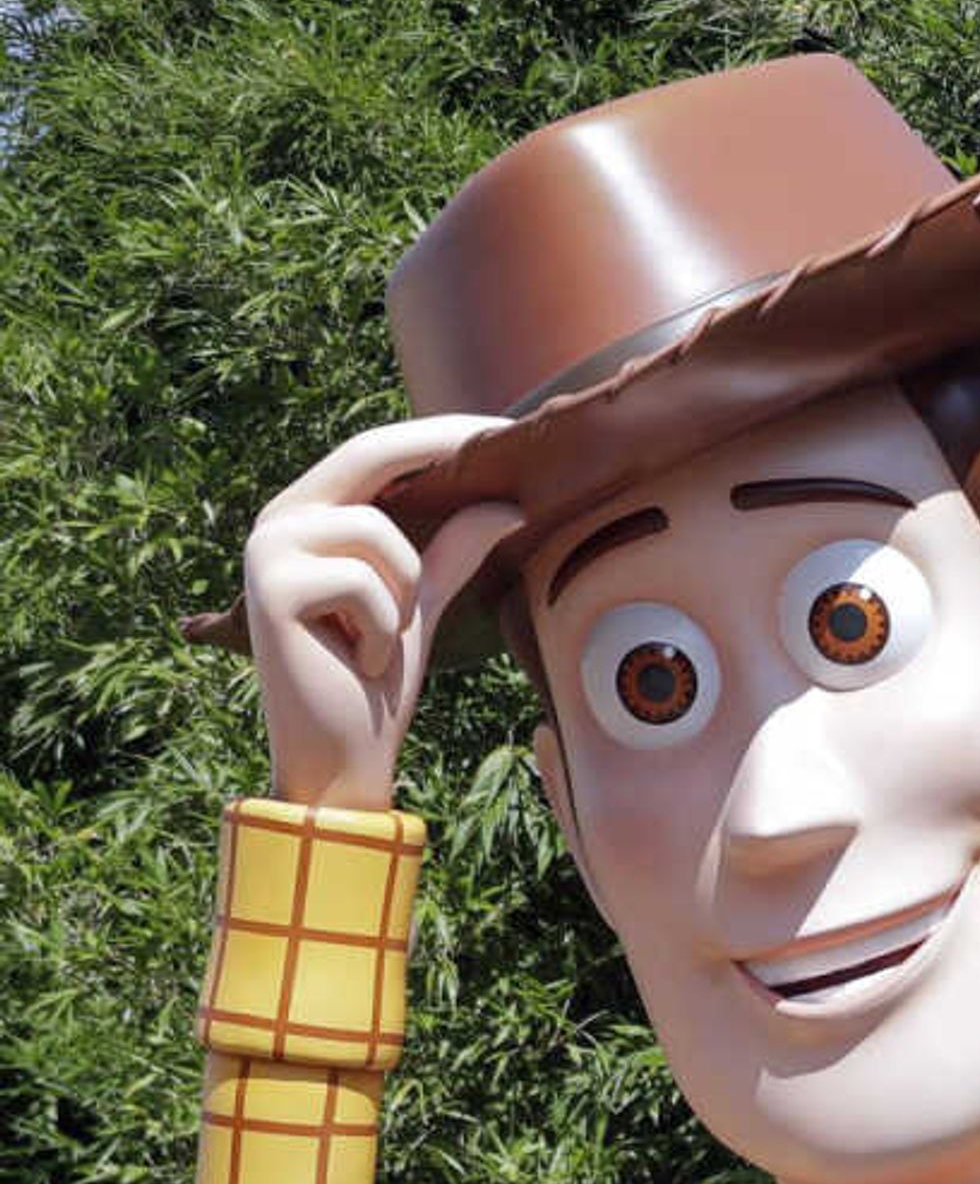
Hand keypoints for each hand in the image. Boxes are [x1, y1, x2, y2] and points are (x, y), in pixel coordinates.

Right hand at [243, 415, 523, 812]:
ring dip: (405, 599)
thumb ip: (452, 551)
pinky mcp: (270, 586)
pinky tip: (358, 662)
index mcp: (310, 516)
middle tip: (509, 438)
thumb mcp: (421, 605)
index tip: (504, 426)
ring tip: (379, 642)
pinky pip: (368, 584)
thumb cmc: (374, 684)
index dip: (438, 433)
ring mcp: (266, 548)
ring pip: (380, 535)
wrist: (339, 757)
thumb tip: (508, 503)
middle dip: (442, 449)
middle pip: (369, 456)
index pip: (375, 452)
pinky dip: (384, 632)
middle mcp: (278, 520)